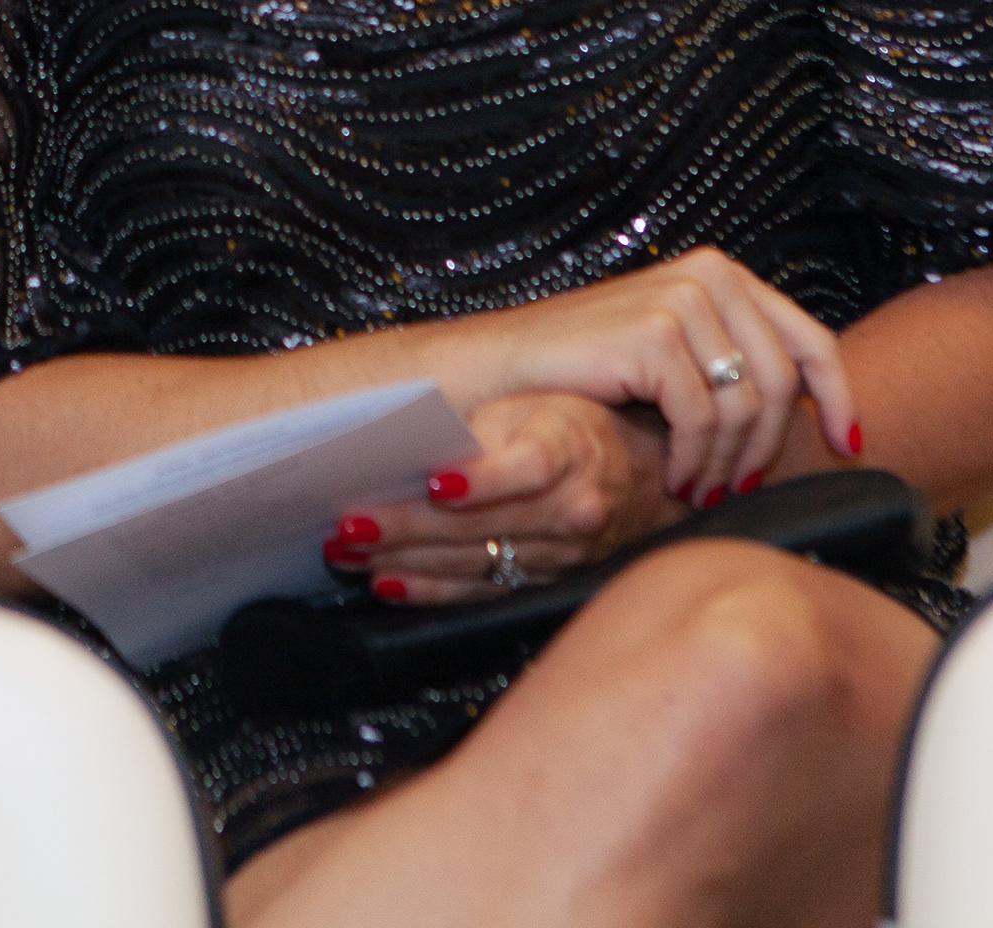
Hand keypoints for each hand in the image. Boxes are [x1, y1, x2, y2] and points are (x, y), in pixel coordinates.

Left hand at [322, 392, 682, 604]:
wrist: (646, 477)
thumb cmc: (581, 426)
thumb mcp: (541, 400)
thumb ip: (490, 423)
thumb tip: (426, 439)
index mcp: (568, 453)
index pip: (526, 468)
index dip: (480, 479)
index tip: (432, 482)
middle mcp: (570, 512)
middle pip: (481, 525)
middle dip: (406, 526)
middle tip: (347, 525)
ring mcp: (559, 556)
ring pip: (473, 562)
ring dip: (404, 559)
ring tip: (346, 551)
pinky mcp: (545, 583)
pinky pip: (480, 591)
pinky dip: (430, 589)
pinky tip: (387, 583)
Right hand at [473, 247, 858, 505]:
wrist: (497, 374)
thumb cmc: (582, 373)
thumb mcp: (674, 356)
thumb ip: (734, 362)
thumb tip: (815, 411)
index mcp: (722, 274)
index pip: (810, 339)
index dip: (838, 398)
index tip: (847, 445)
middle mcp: (710, 275)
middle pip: (784, 381)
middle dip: (769, 447)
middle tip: (741, 489)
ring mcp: (681, 299)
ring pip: (748, 405)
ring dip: (730, 462)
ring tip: (702, 489)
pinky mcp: (653, 333)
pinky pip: (705, 417)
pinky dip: (698, 460)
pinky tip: (677, 479)